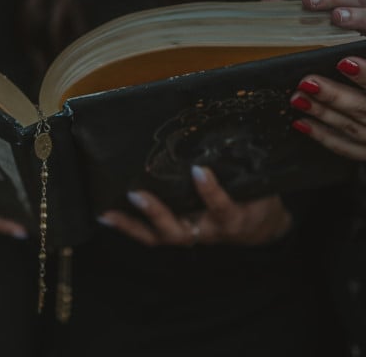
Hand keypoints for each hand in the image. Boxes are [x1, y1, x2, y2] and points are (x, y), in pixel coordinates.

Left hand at [99, 167, 291, 246]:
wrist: (259, 228)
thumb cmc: (256, 199)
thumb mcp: (258, 185)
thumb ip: (243, 167)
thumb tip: (227, 129)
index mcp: (231, 218)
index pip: (221, 207)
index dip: (210, 191)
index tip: (199, 170)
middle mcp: (206, 232)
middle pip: (179, 231)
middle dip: (157, 213)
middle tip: (137, 194)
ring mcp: (188, 235)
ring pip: (158, 236)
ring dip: (131, 225)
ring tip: (107, 212)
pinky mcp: (175, 235)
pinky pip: (150, 236)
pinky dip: (127, 227)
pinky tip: (105, 215)